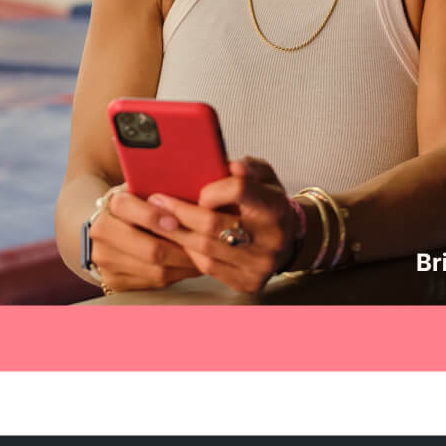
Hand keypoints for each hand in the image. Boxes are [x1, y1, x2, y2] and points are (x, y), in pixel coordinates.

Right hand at [87, 186, 201, 291]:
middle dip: (184, 250)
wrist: (108, 229)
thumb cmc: (138, 206)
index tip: (177, 221)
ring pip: (156, 271)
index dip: (153, 216)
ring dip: (185, 266)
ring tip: (206, 258)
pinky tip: (190, 267)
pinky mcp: (114, 281)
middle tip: (207, 247)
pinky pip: (154, 284)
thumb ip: (161, 190)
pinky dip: (177, 276)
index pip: (127, 208)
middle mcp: (101, 233)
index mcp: (110, 204)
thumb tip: (196, 196)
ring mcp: (106, 260)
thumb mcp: (143, 190)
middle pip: (150, 249)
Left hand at [148, 158, 297, 293]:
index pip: (238, 190)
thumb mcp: (265, 178)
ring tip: (158, 221)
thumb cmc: (268, 204)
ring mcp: (260, 263)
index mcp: (275, 206)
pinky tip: (179, 240)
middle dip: (178, 212)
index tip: (197, 191)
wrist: (289, 242)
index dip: (212, 189)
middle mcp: (271, 238)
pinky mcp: (248, 282)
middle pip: (212, 224)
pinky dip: (189, 253)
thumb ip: (248, 167)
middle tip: (155, 203)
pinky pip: (208, 267)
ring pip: (205, 248)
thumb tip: (228, 164)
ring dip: (176, 233)